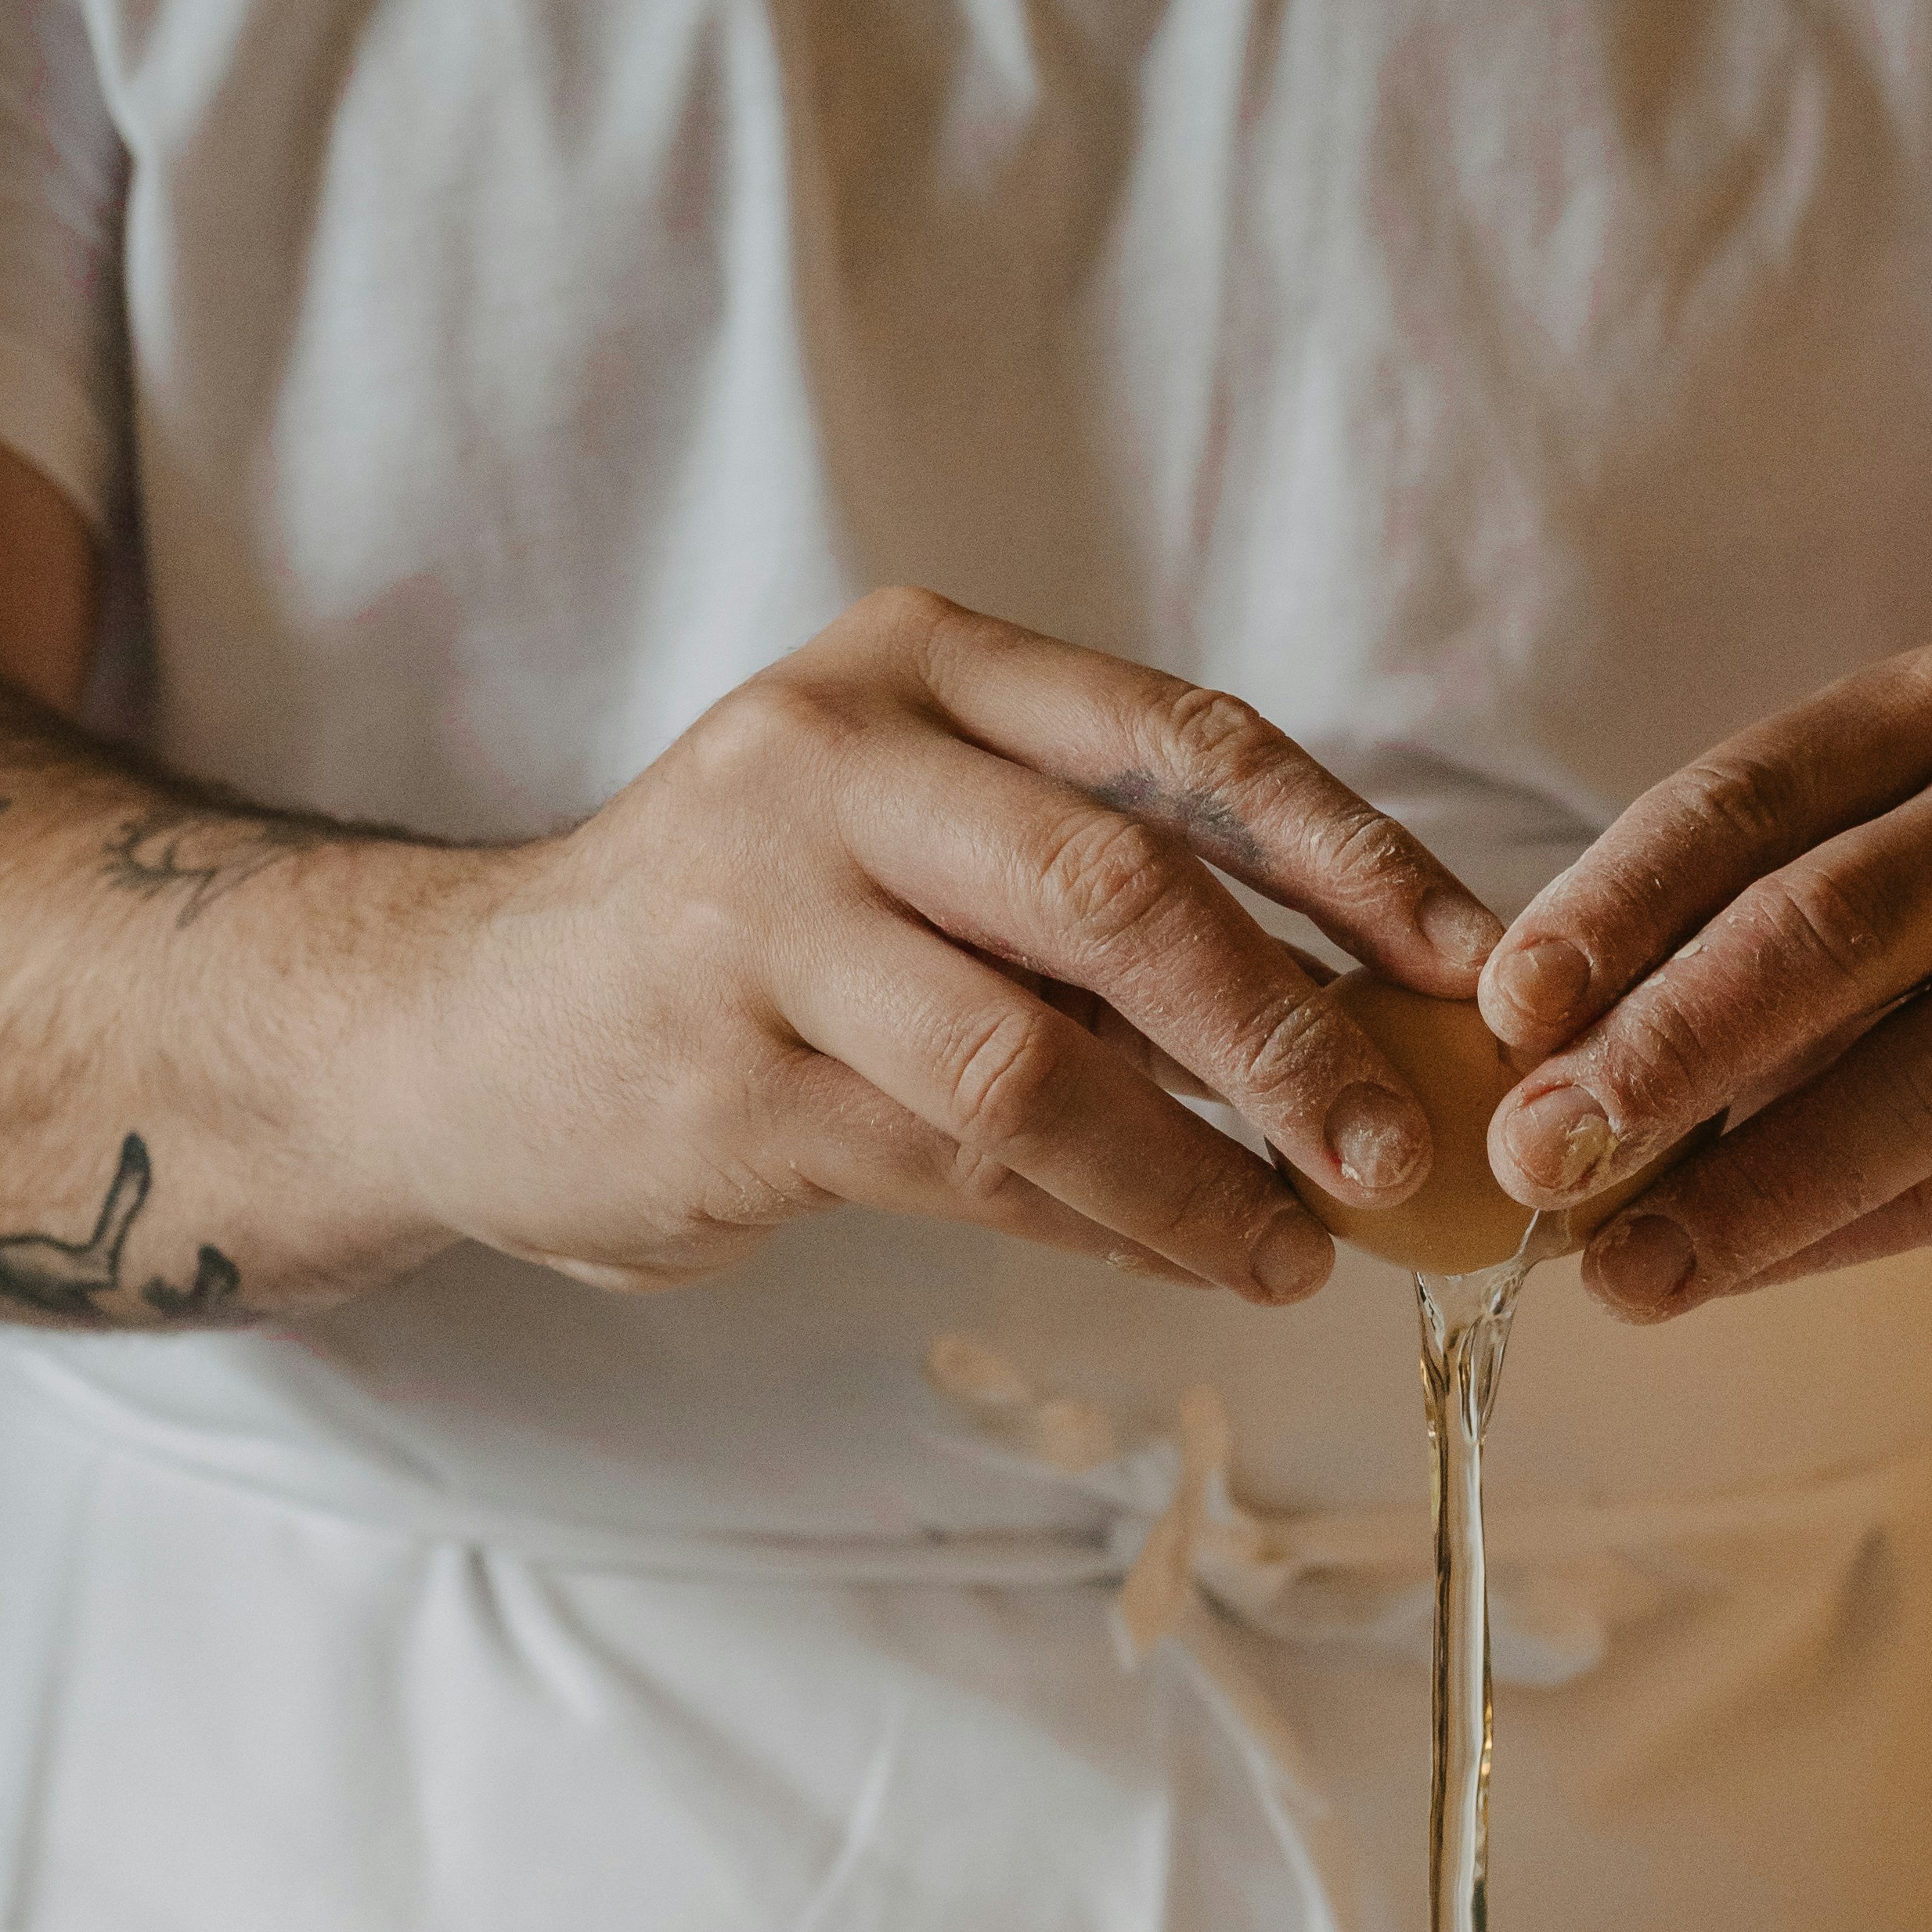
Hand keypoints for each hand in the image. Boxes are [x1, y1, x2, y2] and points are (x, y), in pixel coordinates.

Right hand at [408, 588, 1503, 1302]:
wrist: (459, 1030)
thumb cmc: (735, 942)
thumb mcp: (907, 840)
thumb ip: (1088, 890)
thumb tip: (1352, 1012)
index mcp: (918, 670)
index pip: (1187, 747)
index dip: (1355, 861)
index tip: (1472, 971)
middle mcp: (835, 765)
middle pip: (1127, 897)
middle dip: (1293, 1038)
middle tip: (1397, 1152)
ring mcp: (764, 924)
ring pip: (1044, 1062)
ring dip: (1200, 1175)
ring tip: (1298, 1249)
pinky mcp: (726, 1086)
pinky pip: (959, 1171)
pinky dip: (1092, 1225)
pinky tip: (1171, 1261)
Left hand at [1472, 646, 1931, 1326]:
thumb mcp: (1848, 916)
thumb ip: (1705, 964)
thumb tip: (1516, 1089)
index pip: (1742, 799)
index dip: (1610, 908)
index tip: (1500, 1012)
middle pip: (1822, 927)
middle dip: (1659, 1052)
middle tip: (1534, 1158)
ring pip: (1905, 1071)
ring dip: (1739, 1184)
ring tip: (1616, 1270)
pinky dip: (1825, 1240)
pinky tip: (1719, 1280)